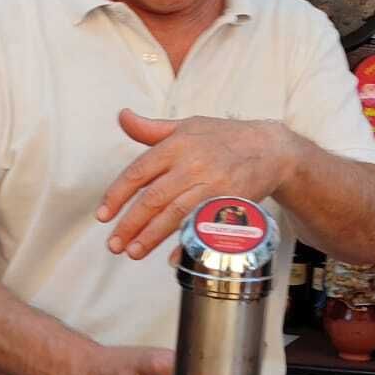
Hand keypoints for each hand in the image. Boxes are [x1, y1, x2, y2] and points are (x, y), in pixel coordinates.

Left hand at [98, 109, 290, 258]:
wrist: (271, 149)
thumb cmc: (223, 138)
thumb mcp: (187, 126)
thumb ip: (151, 129)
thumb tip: (122, 116)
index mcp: (177, 145)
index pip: (139, 173)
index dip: (117, 195)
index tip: (103, 216)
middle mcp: (193, 164)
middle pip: (154, 198)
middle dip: (131, 223)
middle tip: (114, 245)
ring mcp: (214, 184)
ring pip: (176, 213)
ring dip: (152, 236)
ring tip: (133, 252)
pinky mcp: (231, 201)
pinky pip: (205, 225)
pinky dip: (189, 243)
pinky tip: (173, 258)